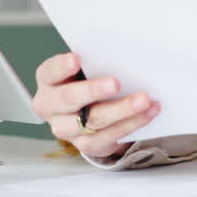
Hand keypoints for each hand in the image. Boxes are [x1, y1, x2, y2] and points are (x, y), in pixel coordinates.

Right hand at [32, 52, 160, 157]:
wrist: (86, 112)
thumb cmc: (86, 81)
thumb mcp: (84, 68)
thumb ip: (94, 61)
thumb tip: (122, 52)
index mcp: (49, 81)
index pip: (50, 72)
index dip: (62, 67)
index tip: (76, 59)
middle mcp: (52, 107)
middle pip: (69, 99)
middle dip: (93, 90)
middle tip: (115, 83)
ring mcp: (67, 129)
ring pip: (94, 121)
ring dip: (122, 110)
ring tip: (144, 100)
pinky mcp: (87, 144)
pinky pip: (109, 137)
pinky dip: (132, 123)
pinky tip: (148, 113)